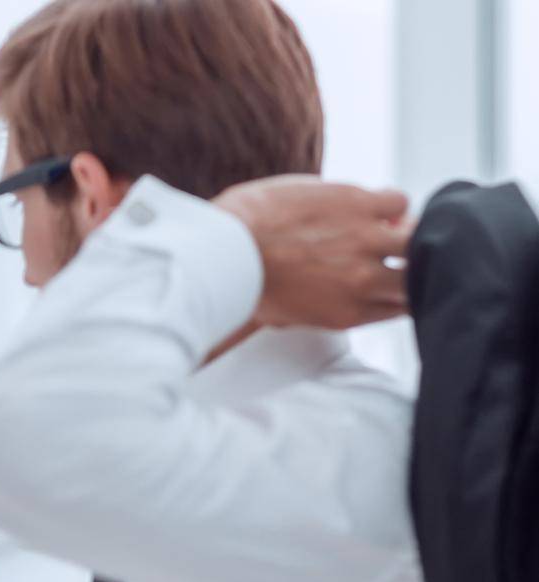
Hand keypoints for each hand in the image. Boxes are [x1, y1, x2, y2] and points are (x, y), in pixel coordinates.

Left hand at [213, 176, 412, 329]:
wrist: (231, 246)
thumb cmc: (245, 283)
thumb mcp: (285, 315)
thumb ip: (317, 311)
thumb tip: (323, 305)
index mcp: (345, 313)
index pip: (402, 308)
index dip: (405, 294)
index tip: (402, 285)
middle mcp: (363, 282)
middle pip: (414, 279)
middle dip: (411, 266)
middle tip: (398, 254)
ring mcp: (367, 241)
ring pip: (416, 240)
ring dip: (406, 233)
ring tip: (389, 228)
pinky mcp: (363, 205)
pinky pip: (399, 201)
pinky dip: (390, 204)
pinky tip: (370, 205)